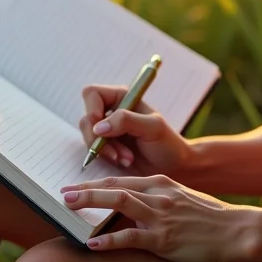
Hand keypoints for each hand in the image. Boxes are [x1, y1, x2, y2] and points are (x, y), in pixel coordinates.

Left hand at [60, 174, 255, 261]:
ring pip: (119, 204)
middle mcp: (158, 195)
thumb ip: (160, 198)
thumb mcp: (183, 199)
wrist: (238, 230)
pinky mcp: (164, 238)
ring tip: (70, 207)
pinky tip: (93, 243)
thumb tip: (136, 204)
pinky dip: (108, 239)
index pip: (121, 180)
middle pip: (114, 187)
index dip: (95, 182)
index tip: (77, 185)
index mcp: (162, 184)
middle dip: (86, 189)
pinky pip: (130, 237)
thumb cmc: (211, 218)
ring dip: (91, 203)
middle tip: (63, 192)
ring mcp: (161, 216)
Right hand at [78, 84, 194, 177]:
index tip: (101, 128)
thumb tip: (98, 127)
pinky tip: (124, 162)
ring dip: (105, 151)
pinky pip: (93, 151)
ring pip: (88, 137)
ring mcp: (107, 131)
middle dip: (99, 139)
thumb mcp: (153, 128)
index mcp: (122, 97)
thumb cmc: (168, 144)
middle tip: (117, 153)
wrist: (174, 168)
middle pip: (86, 118)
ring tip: (127, 159)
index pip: (92, 94)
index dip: (92, 109)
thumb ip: (126, 121)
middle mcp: (111, 112)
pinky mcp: (106, 148)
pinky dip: (106, 158)